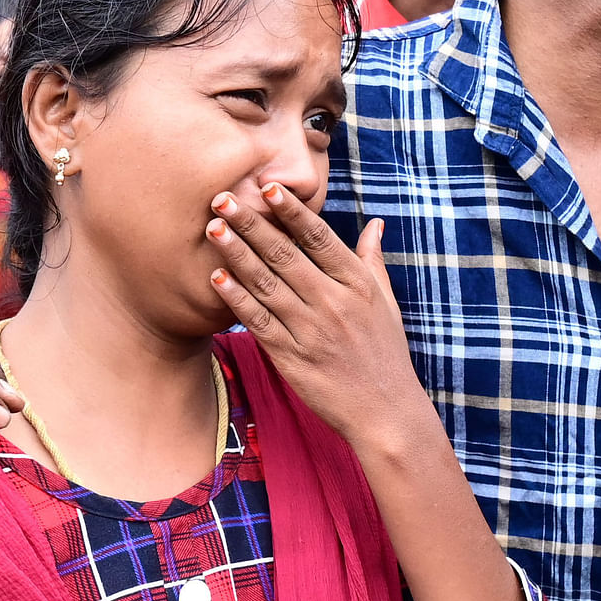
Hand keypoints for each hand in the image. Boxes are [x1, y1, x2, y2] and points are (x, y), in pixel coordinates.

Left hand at [206, 183, 418, 447]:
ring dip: (236, 254)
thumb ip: (373, 261)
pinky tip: (216, 279)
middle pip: (285, 255)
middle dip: (251, 224)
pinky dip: (237, 300)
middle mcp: (333, 303)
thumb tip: (375, 223)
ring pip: (266, 284)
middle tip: (222, 198)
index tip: (267, 187)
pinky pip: (258, 322)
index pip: (319, 238)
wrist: (385, 413)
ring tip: (213, 228)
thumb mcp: (387, 303)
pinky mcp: (292, 357)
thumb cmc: (386, 354)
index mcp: (357, 284)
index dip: (291, 211)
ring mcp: (311, 331)